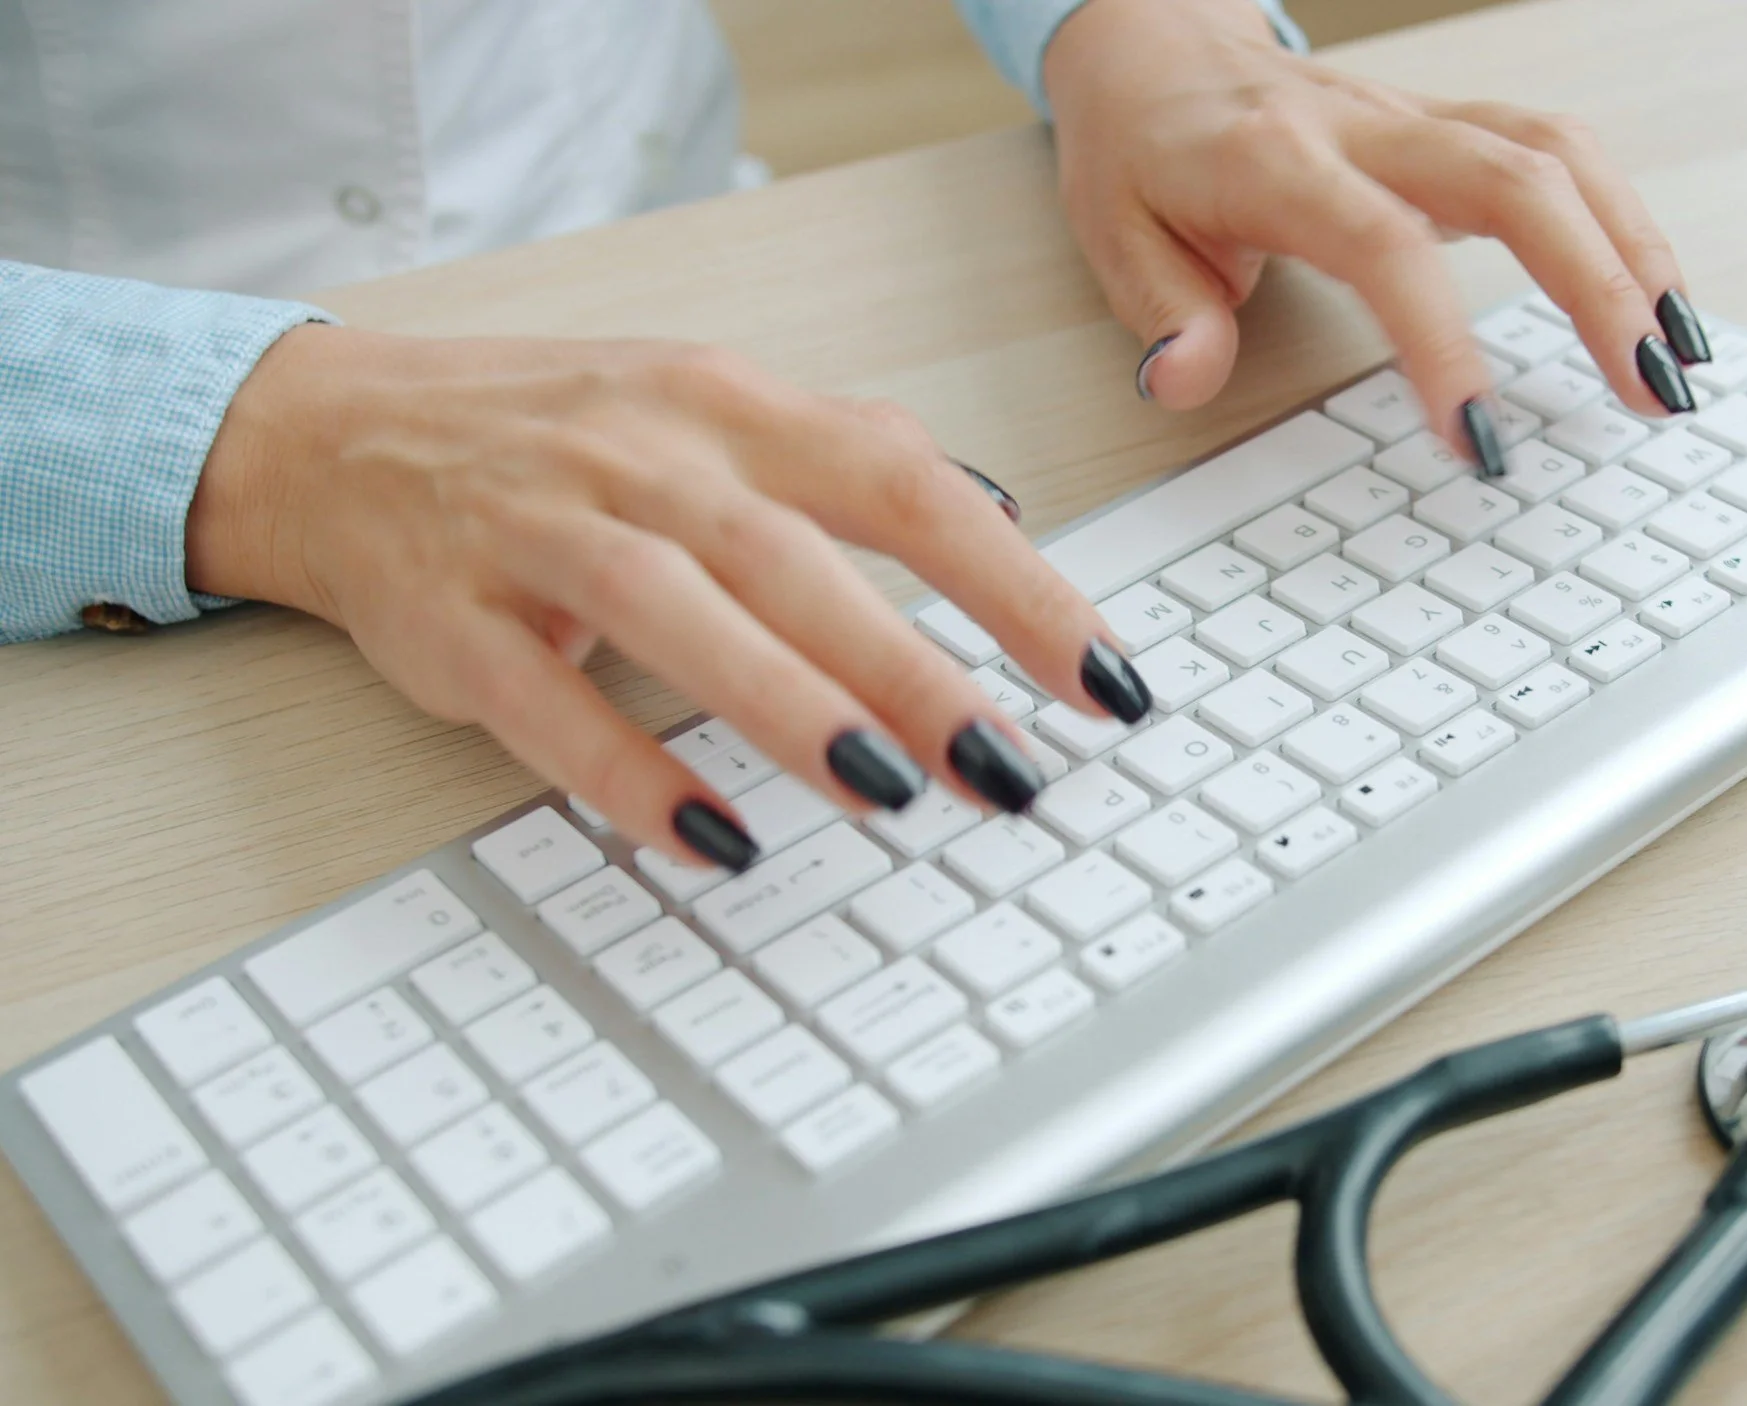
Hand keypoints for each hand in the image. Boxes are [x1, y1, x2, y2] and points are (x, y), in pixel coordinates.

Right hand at [186, 326, 1153, 869]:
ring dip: (791, 703)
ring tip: (891, 789)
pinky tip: (714, 840)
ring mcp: (542, 533)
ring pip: (678, 611)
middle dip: (919, 666)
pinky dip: (630, 773)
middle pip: (799, 558)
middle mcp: (645, 458)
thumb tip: (997, 506)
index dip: (1017, 584)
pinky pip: (546, 704)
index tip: (1103, 681)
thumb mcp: (712, 405)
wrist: (336, 431)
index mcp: (732, 409)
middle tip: (1012, 764)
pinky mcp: (454, 621)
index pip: (905, 485)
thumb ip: (851, 453)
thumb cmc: (558, 431)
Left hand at [1042, 0, 1710, 469]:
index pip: (1380, 244)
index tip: (1478, 438)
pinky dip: (1623, 224)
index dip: (1439, 339)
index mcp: (1272, 159)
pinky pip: (1559, 155)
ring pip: (1555, 153)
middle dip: (1595, 286)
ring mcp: (1417, 116)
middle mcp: (1361, 124)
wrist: (1155, 47)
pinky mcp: (1452, 126)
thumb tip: (1188, 378)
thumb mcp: (1112, 234)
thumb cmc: (1142, 148)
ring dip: (1633, 252)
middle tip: (1648, 393)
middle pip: (1512, 178)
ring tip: (1679, 358)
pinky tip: (1656, 302)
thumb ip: (1163, 311)